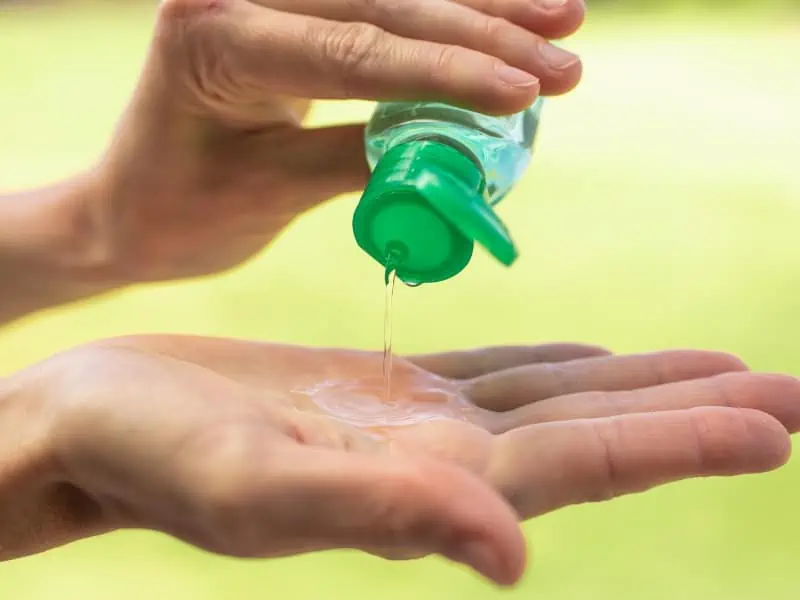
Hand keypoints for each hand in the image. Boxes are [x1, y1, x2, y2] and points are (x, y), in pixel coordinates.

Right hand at [2, 336, 796, 584]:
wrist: (99, 420)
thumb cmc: (153, 456)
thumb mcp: (257, 488)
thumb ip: (384, 514)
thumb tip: (514, 555)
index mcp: (422, 486)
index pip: (579, 465)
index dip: (677, 444)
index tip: (776, 423)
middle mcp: (437, 461)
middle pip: (591, 434)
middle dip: (692, 414)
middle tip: (789, 395)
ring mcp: (415, 425)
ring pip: (555, 399)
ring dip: (639, 385)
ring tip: (722, 371)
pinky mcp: (382, 390)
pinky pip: (494, 373)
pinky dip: (554, 365)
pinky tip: (590, 360)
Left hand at [78, 0, 583, 282]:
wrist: (129, 206)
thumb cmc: (178, 211)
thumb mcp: (265, 194)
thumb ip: (358, 159)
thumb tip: (458, 147)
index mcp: (211, 37)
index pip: (352, 50)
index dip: (447, 71)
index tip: (525, 92)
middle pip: (385, 5)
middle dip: (485, 35)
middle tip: (567, 61)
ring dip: (483, 11)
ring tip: (565, 22)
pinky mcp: (288, 14)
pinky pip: (378, 12)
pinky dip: (445, 20)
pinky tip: (506, 14)